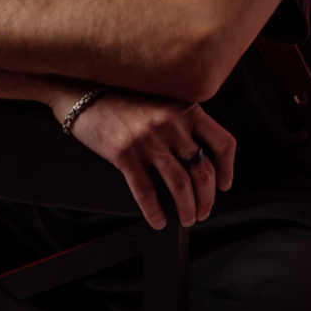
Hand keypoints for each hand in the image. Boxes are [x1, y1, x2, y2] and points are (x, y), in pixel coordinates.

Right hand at [53, 88, 234, 229]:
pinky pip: (147, 192)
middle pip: (204, 171)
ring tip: (186, 218)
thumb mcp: (160, 101)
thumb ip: (181, 122)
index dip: (228, 170)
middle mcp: (170, 123)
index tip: (224, 184)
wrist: (82, 90)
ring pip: (181, 185)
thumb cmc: (121, 97)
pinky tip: (158, 219)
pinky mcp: (124, 153)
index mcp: (184, 109)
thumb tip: (199, 157)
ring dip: (187, 209)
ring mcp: (148, 138)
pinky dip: (155, 212)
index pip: (223, 142)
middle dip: (208, 199)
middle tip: (203, 210)